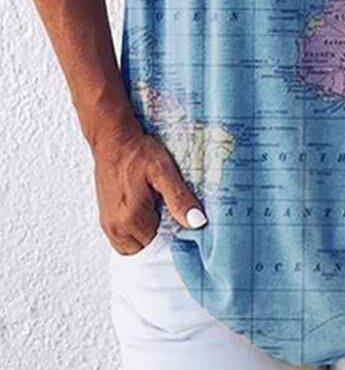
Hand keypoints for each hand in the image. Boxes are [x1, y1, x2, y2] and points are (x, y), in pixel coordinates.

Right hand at [93, 126, 206, 254]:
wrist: (113, 140)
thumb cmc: (137, 152)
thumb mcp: (164, 170)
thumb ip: (179, 199)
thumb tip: (197, 222)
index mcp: (131, 218)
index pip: (159, 244)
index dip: (172, 232)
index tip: (177, 216)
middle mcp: (115, 227)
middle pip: (145, 248)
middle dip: (158, 235)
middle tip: (165, 209)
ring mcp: (107, 224)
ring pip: (132, 246)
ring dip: (144, 234)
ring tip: (154, 208)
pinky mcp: (104, 218)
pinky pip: (121, 238)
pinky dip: (133, 230)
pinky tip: (143, 209)